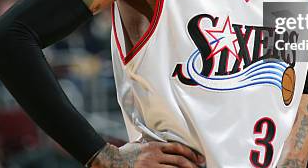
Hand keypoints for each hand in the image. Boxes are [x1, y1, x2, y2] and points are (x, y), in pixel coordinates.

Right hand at [91, 142, 205, 167]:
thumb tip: (157, 141)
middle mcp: (154, 156)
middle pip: (178, 160)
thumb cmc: (124, 153)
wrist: (110, 160)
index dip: (189, 153)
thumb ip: (149, 143)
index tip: (197, 158)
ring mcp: (150, 166)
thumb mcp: (138, 144)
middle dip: (191, 165)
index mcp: (154, 146)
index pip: (177, 148)